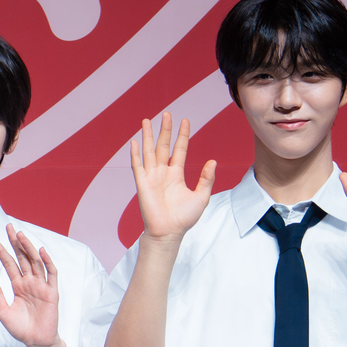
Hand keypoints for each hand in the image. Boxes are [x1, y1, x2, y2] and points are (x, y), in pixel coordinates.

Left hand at [0, 226, 61, 346]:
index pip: (9, 263)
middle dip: (15, 242)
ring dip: (29, 248)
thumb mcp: (3, 311)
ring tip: (20, 235)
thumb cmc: (21, 328)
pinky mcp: (51, 292)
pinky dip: (47, 262)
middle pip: (22, 257)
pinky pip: (51, 274)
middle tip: (9, 227)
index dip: (1, 251)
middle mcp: (30, 282)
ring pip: (35, 262)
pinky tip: (41, 251)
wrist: (36, 341)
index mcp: (18, 285)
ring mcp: (41, 286)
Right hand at [129, 113, 214, 242]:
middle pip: (163, 146)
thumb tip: (212, 161)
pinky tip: (134, 141)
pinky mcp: (142, 184)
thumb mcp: (201, 196)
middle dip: (165, 130)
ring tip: (147, 120)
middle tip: (167, 114)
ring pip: (149, 151)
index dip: (182, 135)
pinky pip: (138, 165)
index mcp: (176, 174)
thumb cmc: (184, 218)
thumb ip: (206, 179)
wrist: (169, 232)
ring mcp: (151, 177)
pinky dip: (135, 154)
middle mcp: (162, 172)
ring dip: (147, 136)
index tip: (185, 121)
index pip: (179, 149)